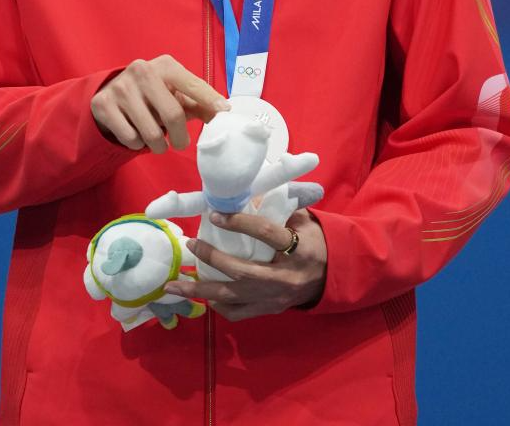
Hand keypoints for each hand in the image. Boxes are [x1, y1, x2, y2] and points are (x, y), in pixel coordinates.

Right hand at [91, 54, 229, 153]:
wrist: (111, 93)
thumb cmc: (153, 94)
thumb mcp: (175, 93)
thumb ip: (199, 103)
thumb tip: (222, 113)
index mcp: (165, 65)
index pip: (192, 84)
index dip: (209, 99)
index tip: (223, 111)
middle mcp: (142, 70)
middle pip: (173, 115)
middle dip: (180, 138)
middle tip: (181, 144)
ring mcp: (121, 87)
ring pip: (151, 132)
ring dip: (158, 145)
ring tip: (156, 139)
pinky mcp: (104, 104)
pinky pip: (130, 138)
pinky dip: (138, 144)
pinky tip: (136, 133)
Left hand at [163, 208, 326, 319]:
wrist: (334, 275)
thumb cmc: (315, 241)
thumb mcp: (303, 220)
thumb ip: (276, 209)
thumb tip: (242, 196)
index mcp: (298, 249)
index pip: (265, 234)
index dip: (239, 222)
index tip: (215, 214)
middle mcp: (284, 277)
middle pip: (242, 271)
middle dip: (212, 259)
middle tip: (191, 244)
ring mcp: (275, 298)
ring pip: (233, 297)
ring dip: (201, 291)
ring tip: (175, 285)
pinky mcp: (269, 310)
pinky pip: (238, 313)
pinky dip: (218, 306)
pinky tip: (202, 296)